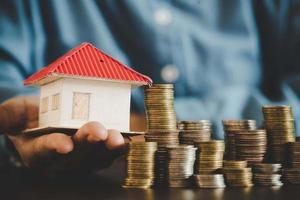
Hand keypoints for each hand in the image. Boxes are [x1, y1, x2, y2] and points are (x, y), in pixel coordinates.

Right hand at [0, 96, 124, 173]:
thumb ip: (5, 117)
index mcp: (38, 151)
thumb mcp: (13, 114)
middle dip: (87, 143)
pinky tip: (131, 140)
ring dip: (108, 149)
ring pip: (96, 157)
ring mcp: (83, 158)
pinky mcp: (98, 153)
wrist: (48, 122)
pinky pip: (110, 153)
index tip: (63, 145)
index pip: (44, 152)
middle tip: (97, 131)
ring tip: (117, 138)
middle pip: (76, 155)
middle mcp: (62, 160)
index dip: (53, 148)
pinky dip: (121, 147)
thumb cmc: (29, 118)